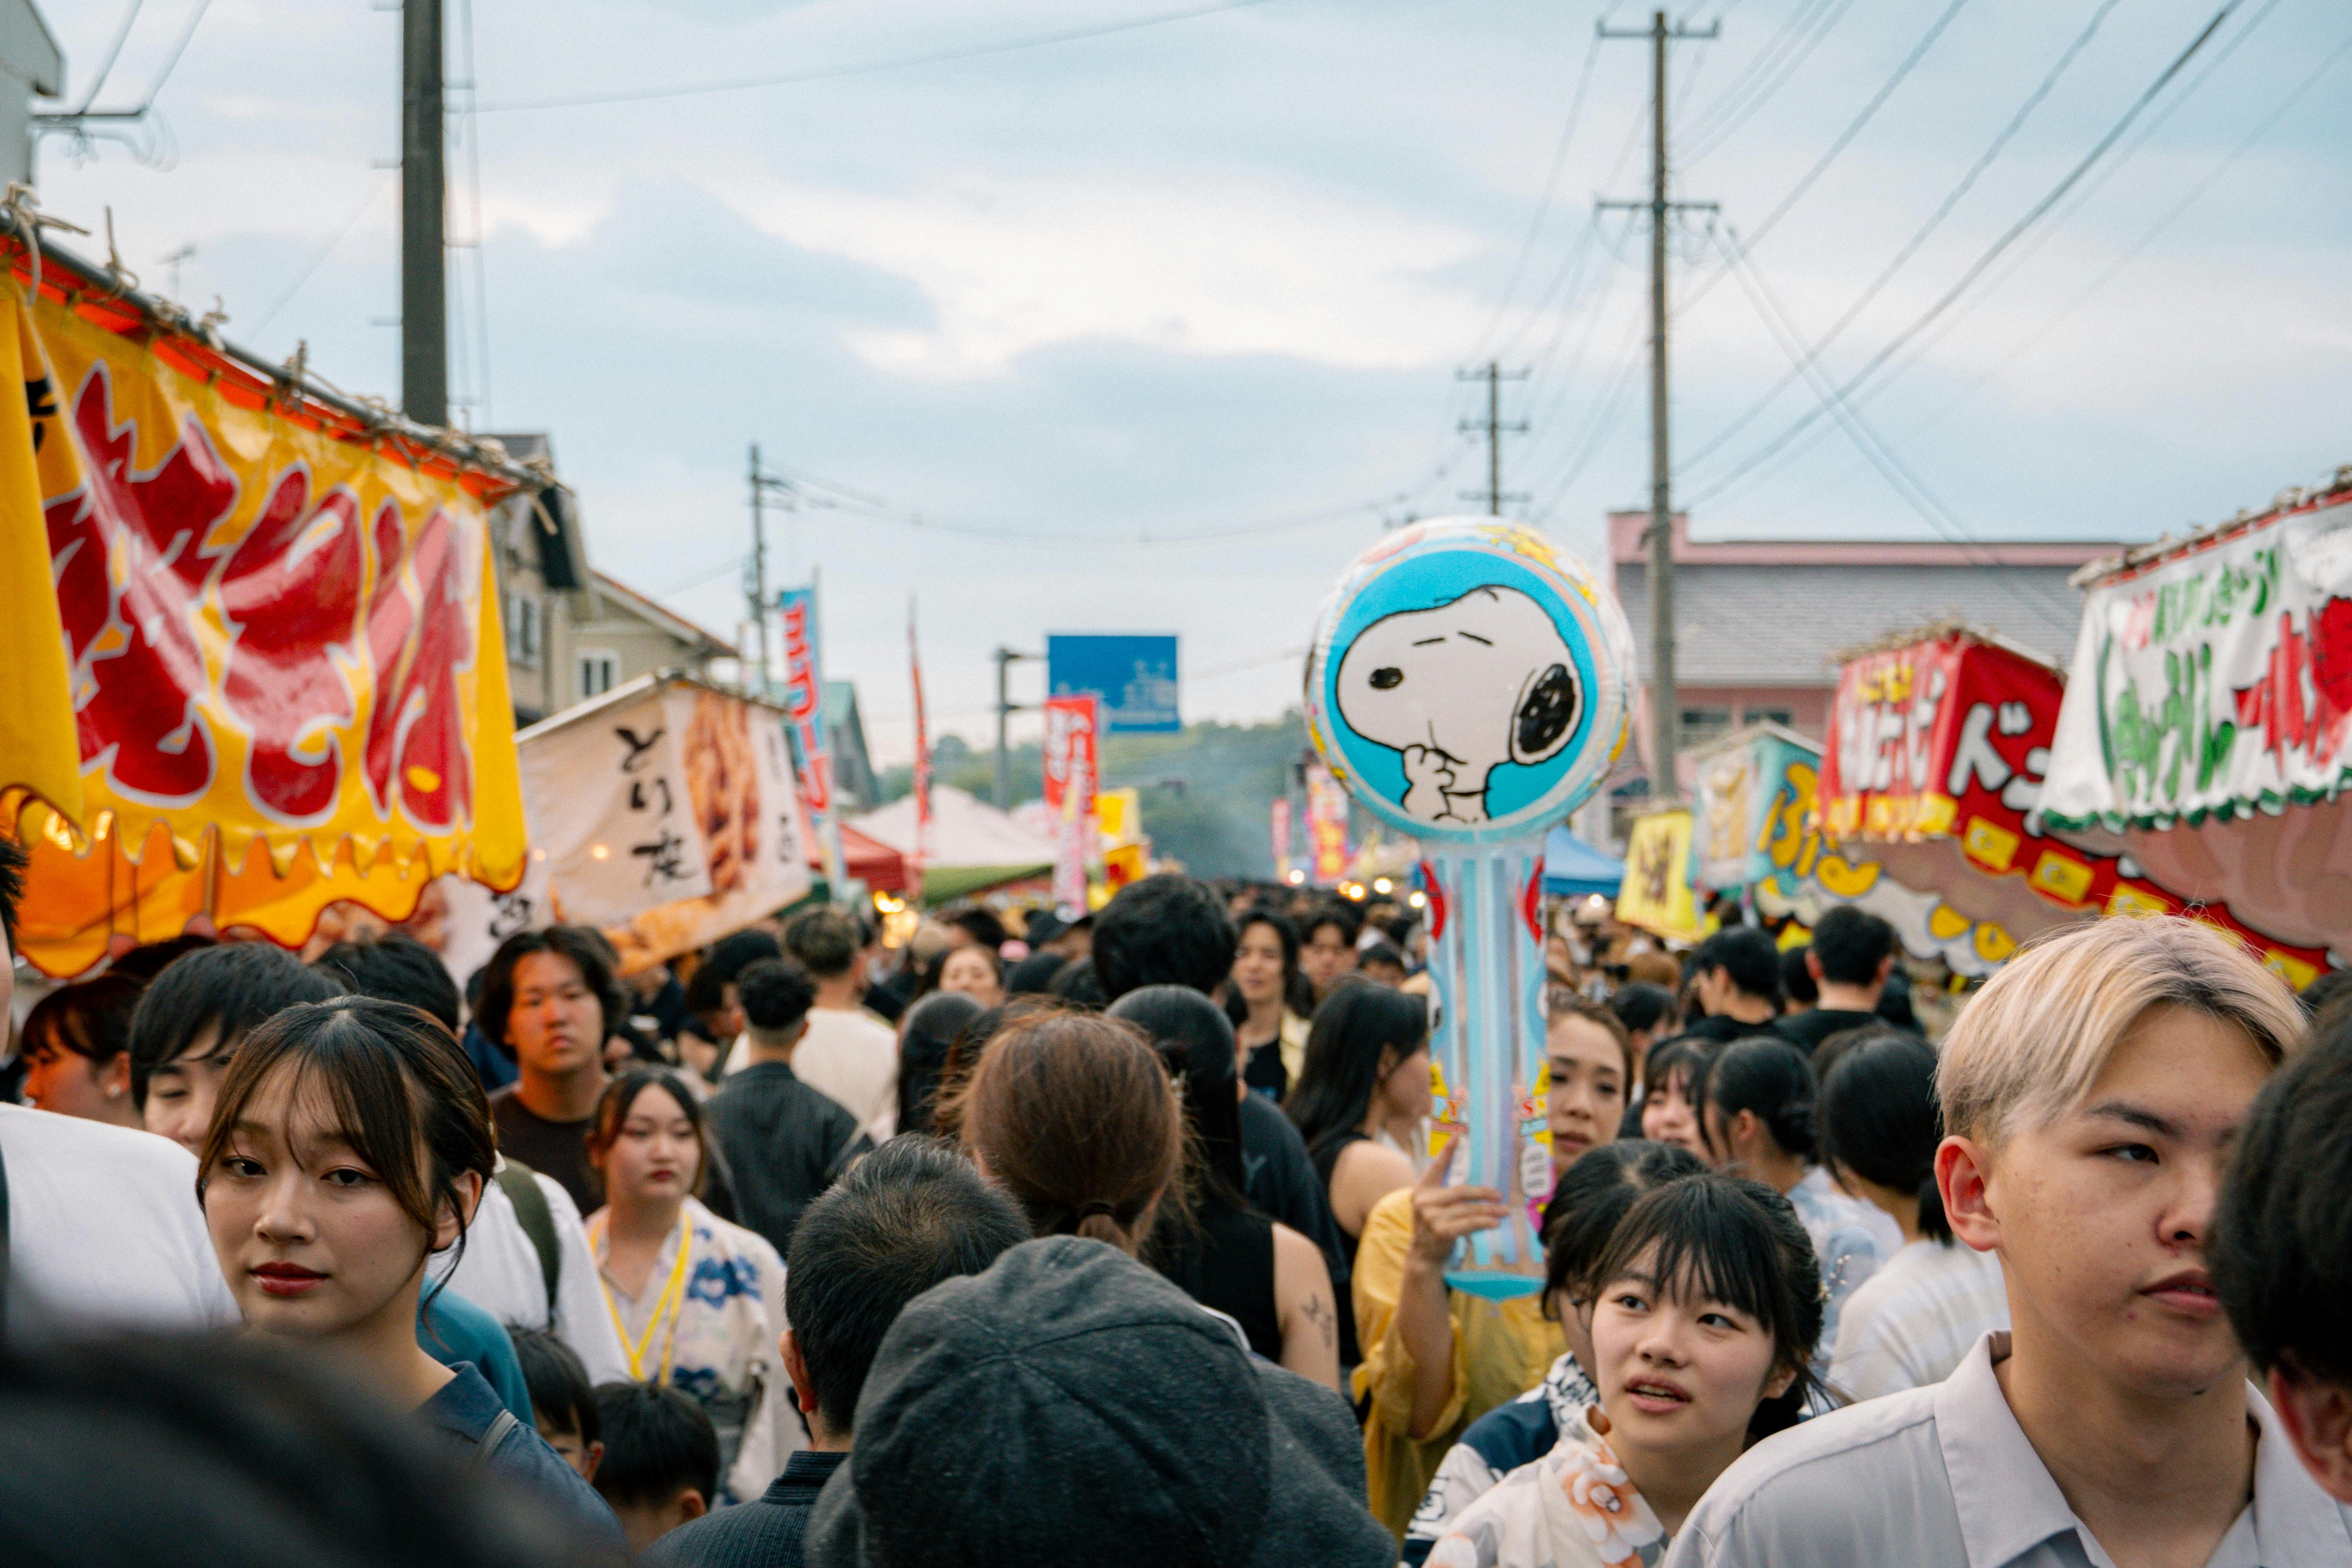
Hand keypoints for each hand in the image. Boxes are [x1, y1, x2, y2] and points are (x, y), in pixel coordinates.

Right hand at [1406, 1132, 1508, 1267]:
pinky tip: (1494, 1223)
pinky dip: (1484, 1222)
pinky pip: (1469, 1223)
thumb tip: (1470, 1179)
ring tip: (1503, 1211)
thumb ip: (1443, 1192)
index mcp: (1421, 1190)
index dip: (1447, 1152)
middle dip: (1483, 1192)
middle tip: (1498, 1194)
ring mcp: (1431, 1217)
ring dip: (1489, 1210)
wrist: (1423, 1254)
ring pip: (1468, 1208)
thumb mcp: (1431, 1206)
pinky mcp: (1442, 1231)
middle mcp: (1424, 1201)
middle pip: (1460, 1191)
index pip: (1435, 1167)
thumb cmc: (1433, 1225)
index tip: (1458, 1137)